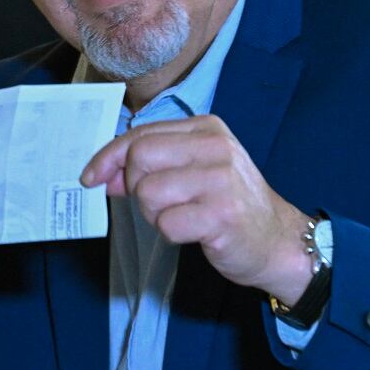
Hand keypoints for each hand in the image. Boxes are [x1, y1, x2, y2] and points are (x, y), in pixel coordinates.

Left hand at [81, 116, 310, 303]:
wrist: (277, 240)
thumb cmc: (229, 204)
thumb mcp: (194, 171)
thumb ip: (152, 166)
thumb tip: (103, 174)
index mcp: (206, 128)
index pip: (141, 135)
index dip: (108, 157)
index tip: (91, 178)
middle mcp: (215, 148)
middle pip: (139, 159)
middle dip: (137, 188)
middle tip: (160, 204)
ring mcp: (221, 180)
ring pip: (149, 193)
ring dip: (156, 214)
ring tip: (183, 217)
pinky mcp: (222, 215)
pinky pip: (168, 224)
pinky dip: (172, 234)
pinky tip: (195, 232)